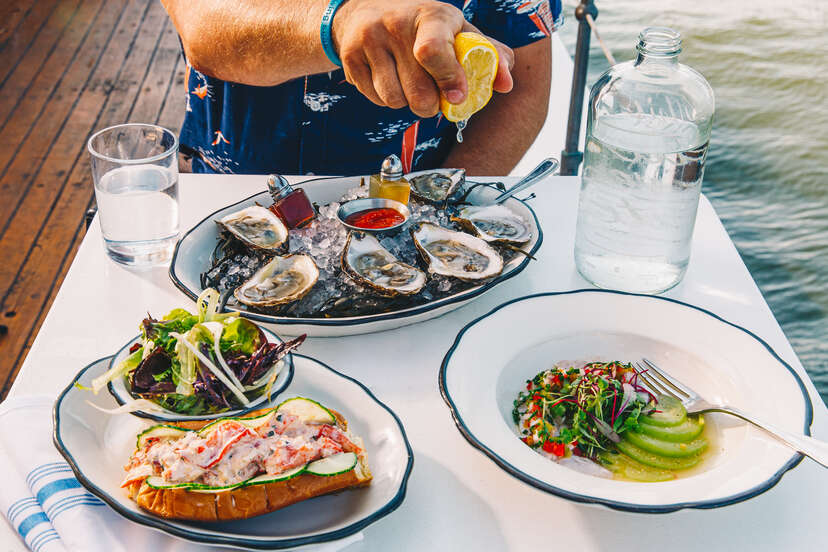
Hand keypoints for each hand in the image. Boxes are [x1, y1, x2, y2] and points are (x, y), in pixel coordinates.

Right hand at [332, 0, 514, 117]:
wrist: (366, 8)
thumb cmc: (424, 26)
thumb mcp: (457, 31)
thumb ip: (488, 55)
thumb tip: (507, 84)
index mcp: (430, 15)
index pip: (434, 51)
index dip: (449, 79)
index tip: (458, 96)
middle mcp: (395, 24)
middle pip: (417, 91)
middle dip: (430, 104)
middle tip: (434, 97)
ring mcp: (369, 40)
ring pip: (394, 100)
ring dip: (407, 102)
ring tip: (410, 84)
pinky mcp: (350, 57)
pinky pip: (375, 99)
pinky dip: (387, 99)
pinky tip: (391, 79)